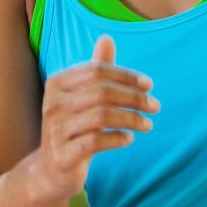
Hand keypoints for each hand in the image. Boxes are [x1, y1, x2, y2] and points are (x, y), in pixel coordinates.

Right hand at [30, 36, 158, 201]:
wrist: (51, 169)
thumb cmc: (72, 127)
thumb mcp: (81, 97)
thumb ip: (95, 69)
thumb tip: (107, 37)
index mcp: (57, 83)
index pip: (97, 70)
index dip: (126, 76)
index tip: (149, 85)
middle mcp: (52, 103)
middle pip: (102, 92)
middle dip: (134, 97)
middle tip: (155, 106)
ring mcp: (56, 130)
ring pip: (101, 116)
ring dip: (131, 118)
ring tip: (147, 124)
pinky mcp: (63, 154)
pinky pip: (96, 142)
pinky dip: (117, 138)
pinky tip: (130, 139)